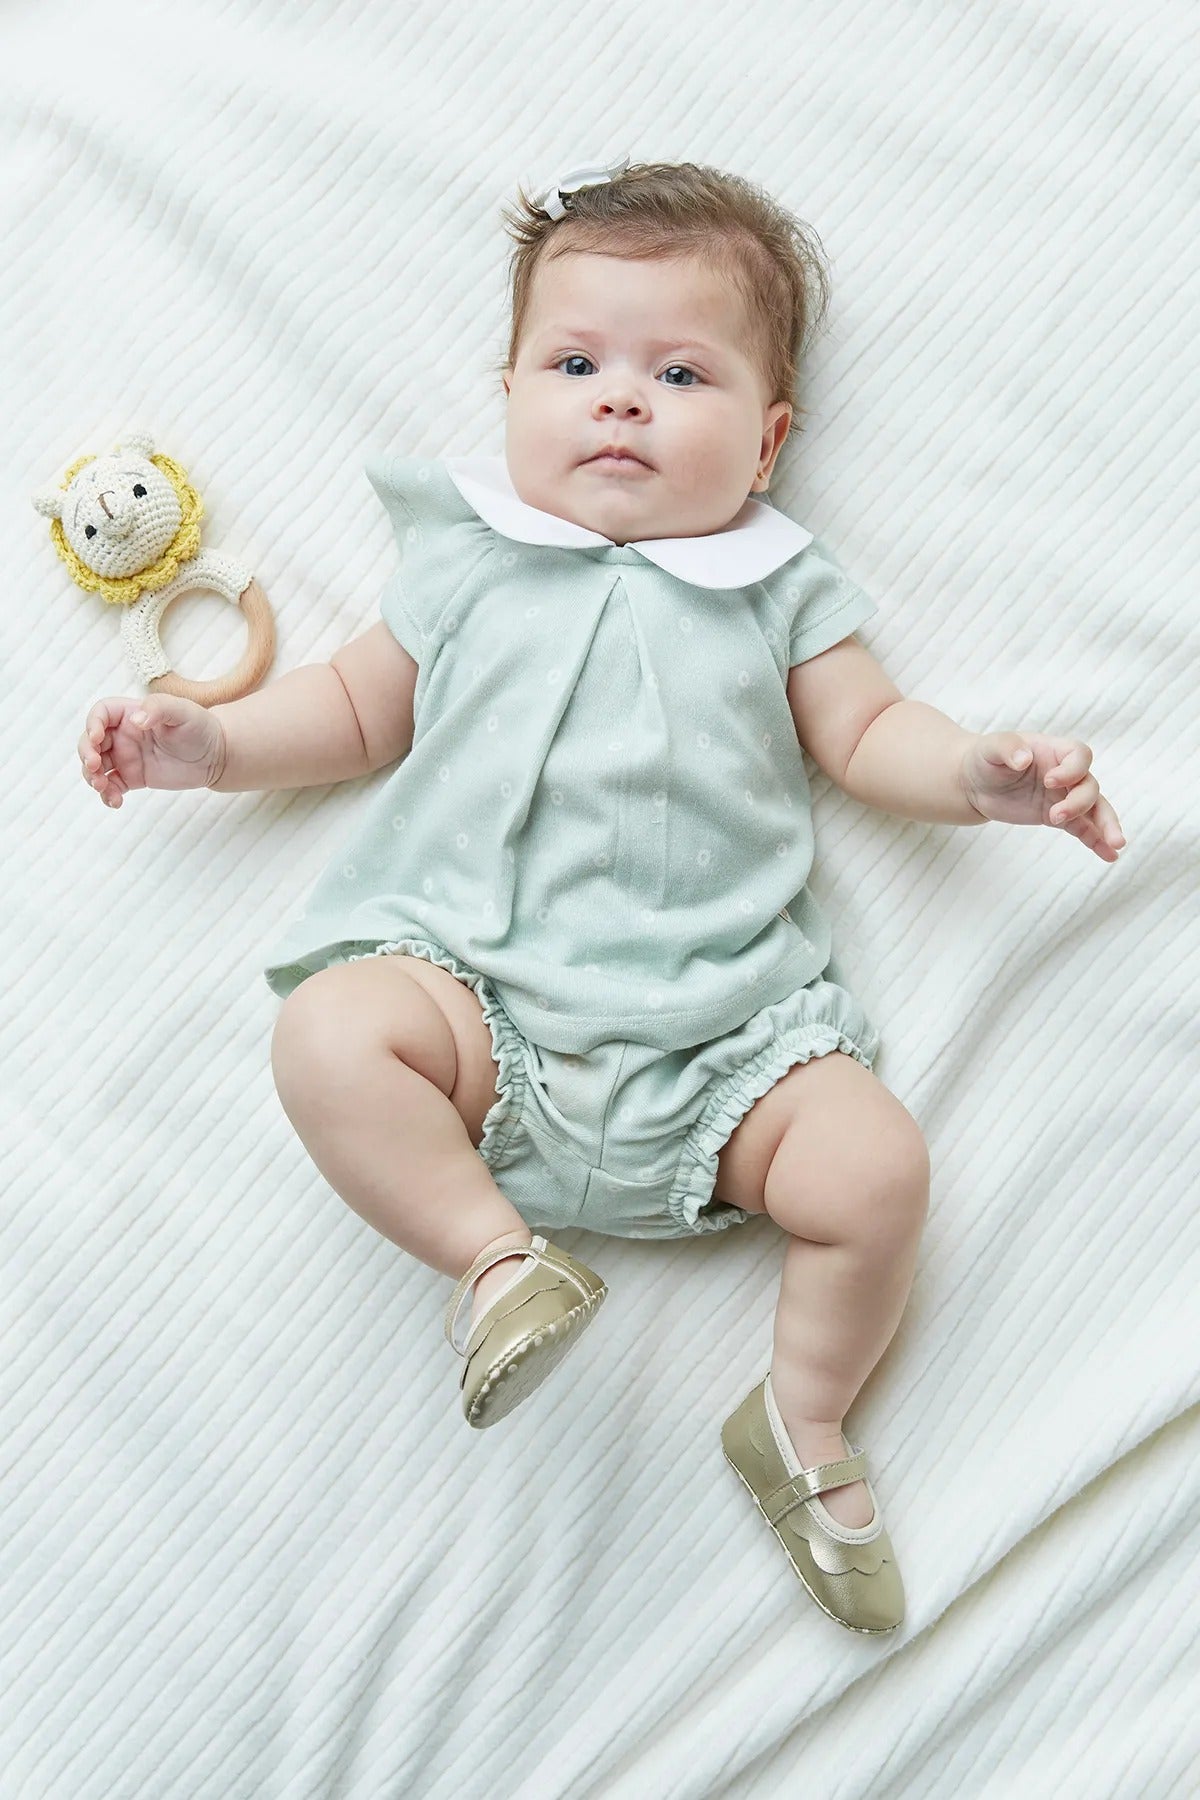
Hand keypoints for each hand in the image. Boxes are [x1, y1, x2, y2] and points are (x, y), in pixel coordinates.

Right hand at [77, 694, 225, 807]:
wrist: (216, 756)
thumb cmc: (200, 727)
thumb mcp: (183, 711)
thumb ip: (159, 708)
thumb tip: (137, 719)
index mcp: (131, 713)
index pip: (101, 713)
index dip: (92, 724)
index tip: (97, 738)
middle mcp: (123, 734)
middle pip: (90, 740)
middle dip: (86, 753)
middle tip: (95, 766)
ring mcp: (126, 757)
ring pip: (96, 766)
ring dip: (91, 776)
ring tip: (102, 786)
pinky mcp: (132, 777)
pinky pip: (112, 786)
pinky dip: (108, 794)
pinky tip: (116, 802)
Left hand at [959, 731, 1125, 862]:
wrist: (975, 783)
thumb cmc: (986, 758)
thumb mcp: (990, 747)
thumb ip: (1007, 747)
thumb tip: (1024, 759)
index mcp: (1054, 751)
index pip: (1080, 755)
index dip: (1072, 769)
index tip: (1049, 781)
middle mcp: (1066, 773)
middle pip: (1089, 786)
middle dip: (1079, 803)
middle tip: (1055, 817)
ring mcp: (1064, 796)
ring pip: (1095, 809)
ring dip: (1106, 825)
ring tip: (1116, 845)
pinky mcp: (1058, 817)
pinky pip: (1084, 829)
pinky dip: (1097, 842)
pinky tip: (1110, 856)